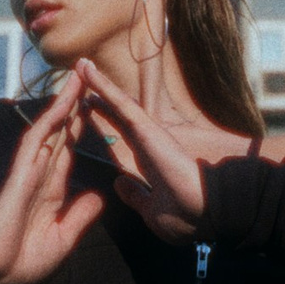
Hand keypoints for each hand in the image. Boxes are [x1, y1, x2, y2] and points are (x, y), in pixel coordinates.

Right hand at [0, 75, 103, 283]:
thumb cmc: (22, 261)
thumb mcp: (63, 238)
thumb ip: (81, 215)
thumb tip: (100, 196)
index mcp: (52, 189)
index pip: (70, 150)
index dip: (82, 128)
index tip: (96, 108)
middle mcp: (42, 173)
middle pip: (62, 131)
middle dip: (76, 105)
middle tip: (90, 77)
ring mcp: (31, 169)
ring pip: (52, 127)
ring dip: (66, 102)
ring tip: (80, 76)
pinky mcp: (22, 171)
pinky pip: (39, 138)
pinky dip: (52, 118)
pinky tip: (65, 100)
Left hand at [74, 57, 208, 244]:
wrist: (203, 212)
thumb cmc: (184, 217)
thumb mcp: (152, 210)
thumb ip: (135, 195)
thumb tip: (119, 183)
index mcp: (145, 162)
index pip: (119, 138)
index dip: (103, 123)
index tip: (85, 112)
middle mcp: (145, 143)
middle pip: (116, 116)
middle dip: (98, 99)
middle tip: (80, 78)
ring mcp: (146, 133)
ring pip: (116, 104)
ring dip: (98, 85)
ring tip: (80, 66)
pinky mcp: (146, 127)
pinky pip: (120, 103)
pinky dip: (103, 86)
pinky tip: (87, 71)